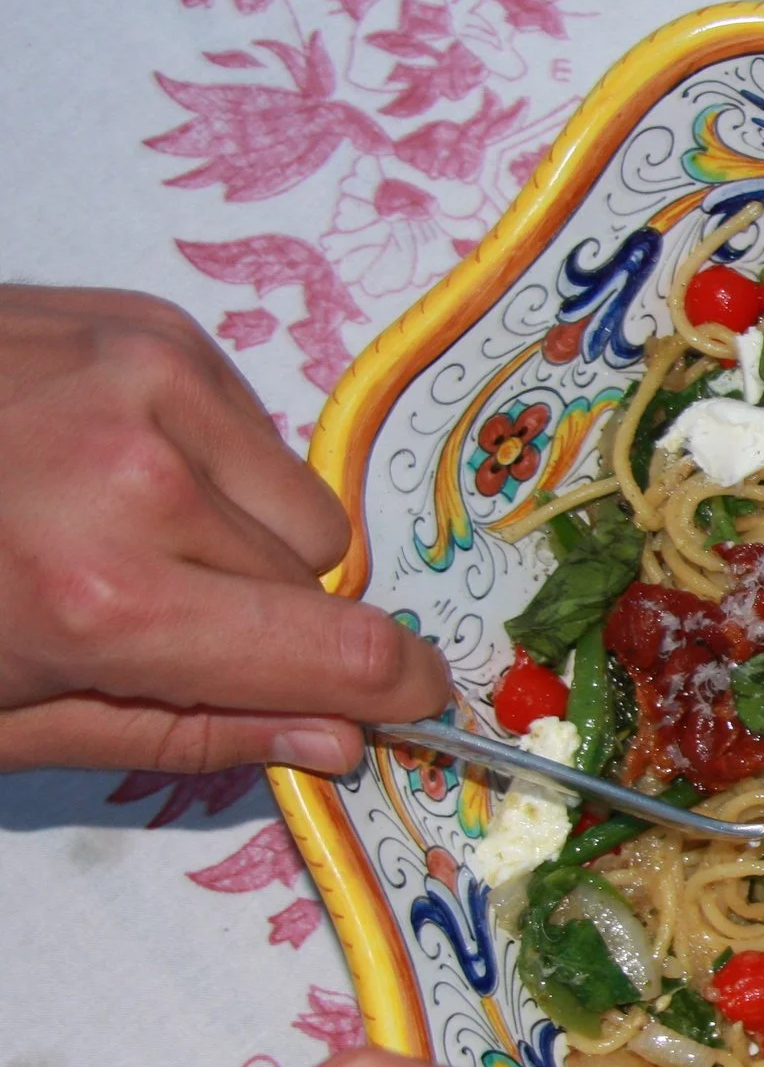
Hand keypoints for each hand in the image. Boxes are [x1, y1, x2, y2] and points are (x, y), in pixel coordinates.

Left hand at [0, 285, 449, 774]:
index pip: (342, 655)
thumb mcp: (2, 717)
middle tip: (152, 620)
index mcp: (101, 603)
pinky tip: (109, 463)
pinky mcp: (154, 325)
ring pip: (298, 505)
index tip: (419, 704)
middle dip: (263, 618)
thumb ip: (181, 731)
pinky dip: (211, 462)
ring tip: (120, 531)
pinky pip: (258, 428)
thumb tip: (335, 740)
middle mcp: (145, 480)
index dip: (401, 691)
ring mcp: (153, 384)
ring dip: (243, 536)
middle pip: (317, 583)